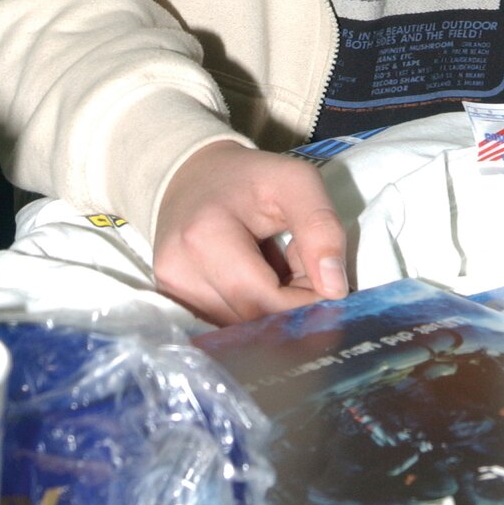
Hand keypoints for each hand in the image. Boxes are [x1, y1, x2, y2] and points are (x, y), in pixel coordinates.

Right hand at [152, 139, 348, 325]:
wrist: (193, 175)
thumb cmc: (250, 177)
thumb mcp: (296, 183)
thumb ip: (321, 229)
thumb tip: (334, 289)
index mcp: (207, 236)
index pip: (266, 299)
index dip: (305, 301)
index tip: (326, 282)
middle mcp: (178, 270)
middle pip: (251, 320)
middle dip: (288, 306)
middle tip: (301, 271)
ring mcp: (169, 289)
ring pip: (238, 329)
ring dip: (268, 311)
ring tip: (274, 272)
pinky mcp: (170, 300)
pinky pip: (221, 326)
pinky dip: (247, 313)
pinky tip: (252, 285)